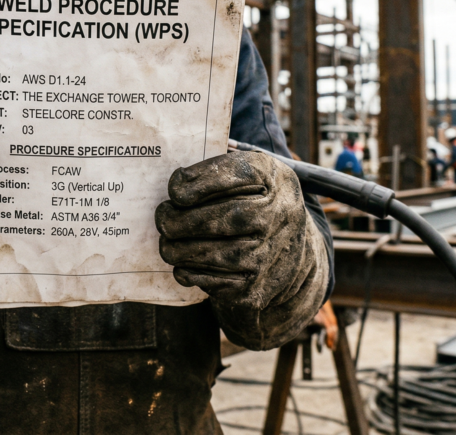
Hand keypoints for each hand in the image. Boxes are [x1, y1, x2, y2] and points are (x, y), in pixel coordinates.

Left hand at [155, 150, 327, 348]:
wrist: (293, 254)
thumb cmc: (258, 204)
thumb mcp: (255, 175)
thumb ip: (222, 168)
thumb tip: (180, 177)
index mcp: (275, 180)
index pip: (240, 174)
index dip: (202, 181)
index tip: (175, 189)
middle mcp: (279, 216)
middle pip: (224, 218)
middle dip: (182, 219)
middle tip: (162, 217)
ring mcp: (269, 254)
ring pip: (213, 254)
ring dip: (178, 249)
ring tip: (167, 242)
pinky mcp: (254, 287)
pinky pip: (212, 281)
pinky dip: (189, 271)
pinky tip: (182, 263)